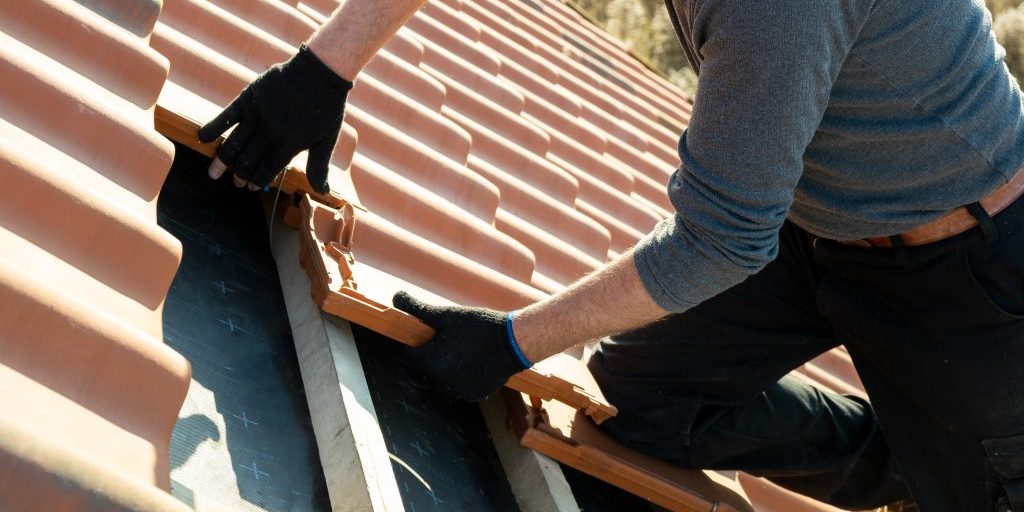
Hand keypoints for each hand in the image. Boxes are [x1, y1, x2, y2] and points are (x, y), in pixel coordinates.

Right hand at [198, 45, 351, 193]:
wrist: (320, 71)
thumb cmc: (326, 107)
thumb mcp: (327, 140)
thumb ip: (318, 166)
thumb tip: (322, 191)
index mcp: (289, 145)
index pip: (266, 170)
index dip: (257, 181)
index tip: (250, 187)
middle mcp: (270, 133)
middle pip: (248, 160)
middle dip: (240, 174)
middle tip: (235, 182)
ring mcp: (257, 115)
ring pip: (234, 143)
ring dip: (223, 161)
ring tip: (214, 173)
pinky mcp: (249, 97)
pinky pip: (227, 115)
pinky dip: (213, 127)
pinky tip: (203, 138)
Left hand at [392, 292, 531, 401]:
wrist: (512, 342)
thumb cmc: (476, 326)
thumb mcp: (445, 314)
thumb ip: (416, 308)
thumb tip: (396, 296)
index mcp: (427, 363)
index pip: (407, 360)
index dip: (412, 348)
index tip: (423, 339)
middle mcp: (439, 383)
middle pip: (421, 375)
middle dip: (425, 362)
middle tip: (440, 344)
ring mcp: (457, 391)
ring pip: (439, 384)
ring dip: (441, 372)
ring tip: (457, 352)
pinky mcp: (473, 395)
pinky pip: (458, 388)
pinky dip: (460, 379)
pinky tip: (471, 362)